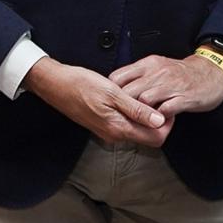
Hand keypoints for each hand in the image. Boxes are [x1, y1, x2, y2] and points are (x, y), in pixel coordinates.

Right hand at [24, 57, 170, 146]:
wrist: (55, 85)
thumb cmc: (80, 84)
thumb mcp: (112, 93)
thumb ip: (136, 109)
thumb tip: (159, 121)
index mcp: (119, 128)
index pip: (156, 138)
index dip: (167, 124)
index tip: (167, 106)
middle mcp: (114, 135)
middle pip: (148, 137)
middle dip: (158, 121)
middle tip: (157, 99)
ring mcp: (108, 131)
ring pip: (136, 130)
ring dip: (144, 117)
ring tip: (143, 96)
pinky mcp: (102, 125)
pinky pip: (125, 124)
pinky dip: (132, 114)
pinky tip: (128, 98)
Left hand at [111, 53, 222, 117]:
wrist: (211, 72)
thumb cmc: (181, 72)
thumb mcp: (157, 65)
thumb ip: (138, 74)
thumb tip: (117, 85)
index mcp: (148, 64)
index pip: (119, 76)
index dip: (113, 91)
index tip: (113, 102)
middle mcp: (157, 73)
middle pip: (129, 91)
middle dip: (124, 106)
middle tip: (124, 116)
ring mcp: (171, 85)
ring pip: (145, 100)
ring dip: (141, 113)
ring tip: (139, 121)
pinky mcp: (184, 98)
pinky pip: (166, 110)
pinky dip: (159, 118)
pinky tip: (157, 121)